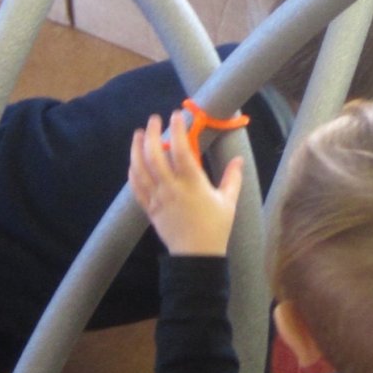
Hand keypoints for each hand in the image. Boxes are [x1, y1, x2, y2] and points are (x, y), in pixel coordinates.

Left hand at [128, 110, 244, 256]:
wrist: (196, 256)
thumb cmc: (215, 228)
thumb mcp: (228, 202)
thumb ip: (232, 178)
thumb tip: (239, 159)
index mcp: (192, 184)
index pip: (180, 150)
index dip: (177, 130)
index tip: (176, 115)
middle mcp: (171, 188)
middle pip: (154, 155)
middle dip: (152, 134)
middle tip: (154, 120)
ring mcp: (157, 198)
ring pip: (140, 168)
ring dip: (137, 148)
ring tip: (139, 134)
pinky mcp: (149, 208)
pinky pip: (136, 187)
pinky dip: (133, 171)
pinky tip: (134, 161)